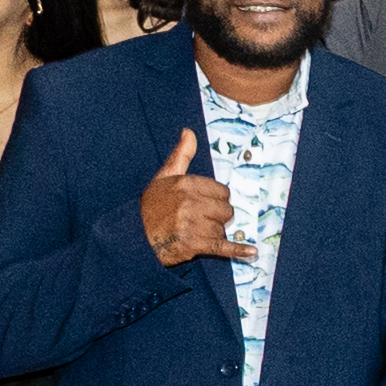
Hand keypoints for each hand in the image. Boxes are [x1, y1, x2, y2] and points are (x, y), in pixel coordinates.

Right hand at [141, 128, 254, 267]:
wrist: (134, 236)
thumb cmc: (151, 206)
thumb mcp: (164, 176)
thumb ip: (181, 155)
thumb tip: (189, 132)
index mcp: (186, 184)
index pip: (222, 192)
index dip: (217, 199)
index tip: (205, 204)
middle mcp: (190, 203)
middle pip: (226, 210)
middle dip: (217, 217)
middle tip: (199, 220)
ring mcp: (192, 224)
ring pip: (222, 228)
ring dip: (212, 233)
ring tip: (194, 232)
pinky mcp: (193, 244)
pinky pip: (222, 246)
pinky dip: (237, 250)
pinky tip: (251, 252)